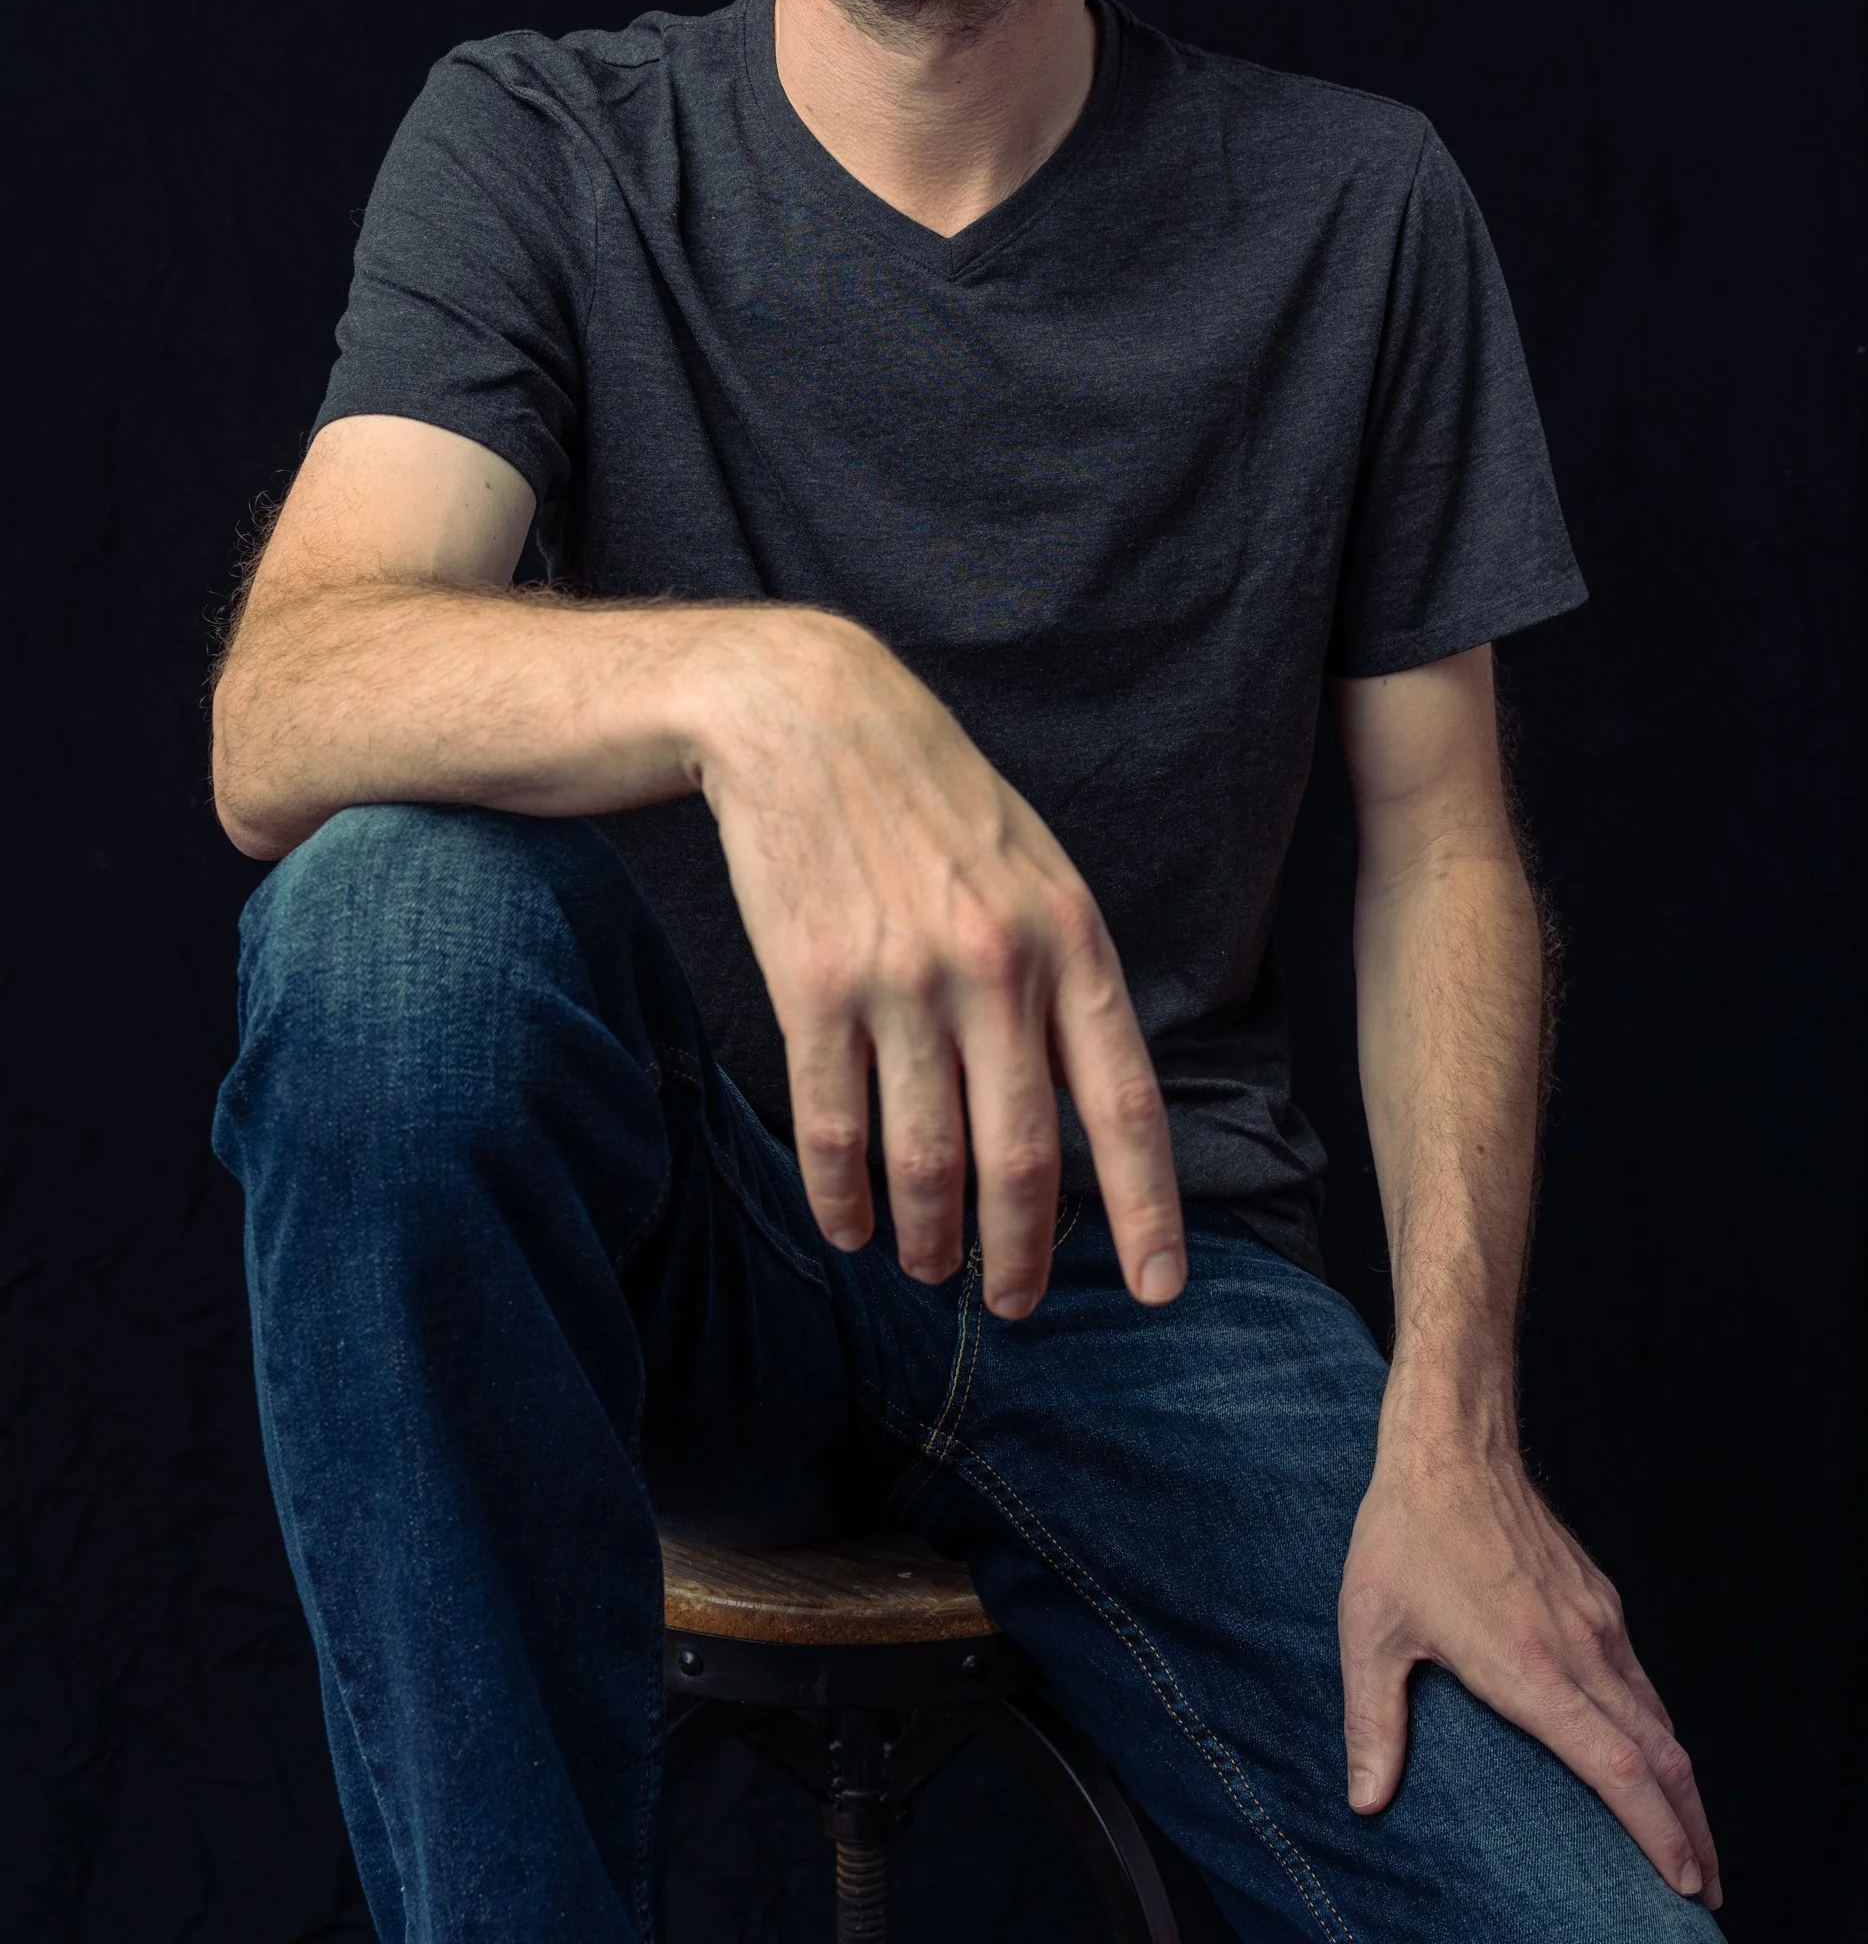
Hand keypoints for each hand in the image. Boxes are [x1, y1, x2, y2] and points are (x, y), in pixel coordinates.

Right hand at [691, 608, 1185, 1318]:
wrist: (808, 716)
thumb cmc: (934, 799)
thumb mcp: (1035, 871)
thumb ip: (1067, 979)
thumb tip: (1082, 1103)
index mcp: (1070, 940)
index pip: (1126, 1103)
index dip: (1146, 1210)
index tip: (1158, 1289)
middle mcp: (996, 967)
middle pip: (1021, 1157)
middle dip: (1023, 1254)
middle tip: (1014, 1304)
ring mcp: (902, 981)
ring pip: (925, 1161)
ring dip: (931, 1239)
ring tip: (931, 1270)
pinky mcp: (813, 985)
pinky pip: (833, 1128)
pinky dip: (843, 1197)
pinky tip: (850, 1227)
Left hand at [1338, 1429, 1720, 1908]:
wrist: (1451, 1445)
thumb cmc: (1403, 1536)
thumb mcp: (1369, 1629)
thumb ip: (1372, 1722)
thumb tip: (1364, 1800)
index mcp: (1530, 1669)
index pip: (1618, 1769)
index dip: (1657, 1831)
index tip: (1683, 1881)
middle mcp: (1579, 1650)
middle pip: (1660, 1757)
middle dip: (1692, 1831)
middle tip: (1705, 1890)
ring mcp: (1596, 1620)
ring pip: (1660, 1719)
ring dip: (1682, 1785)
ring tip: (1692, 1839)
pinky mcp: (1598, 1597)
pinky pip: (1641, 1679)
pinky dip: (1660, 1731)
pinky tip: (1652, 1754)